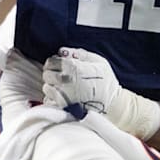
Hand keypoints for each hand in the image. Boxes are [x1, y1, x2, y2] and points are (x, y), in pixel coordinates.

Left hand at [43, 47, 159, 139]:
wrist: (112, 106)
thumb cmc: (106, 83)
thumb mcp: (99, 62)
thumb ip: (80, 54)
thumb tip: (63, 51)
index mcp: (73, 68)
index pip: (51, 61)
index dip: (54, 62)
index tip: (59, 65)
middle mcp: (65, 81)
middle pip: (46, 74)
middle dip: (51, 73)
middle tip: (60, 76)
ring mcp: (62, 96)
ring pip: (46, 87)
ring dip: (52, 86)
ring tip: (63, 87)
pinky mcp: (62, 108)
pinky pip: (49, 100)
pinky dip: (53, 98)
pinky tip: (63, 97)